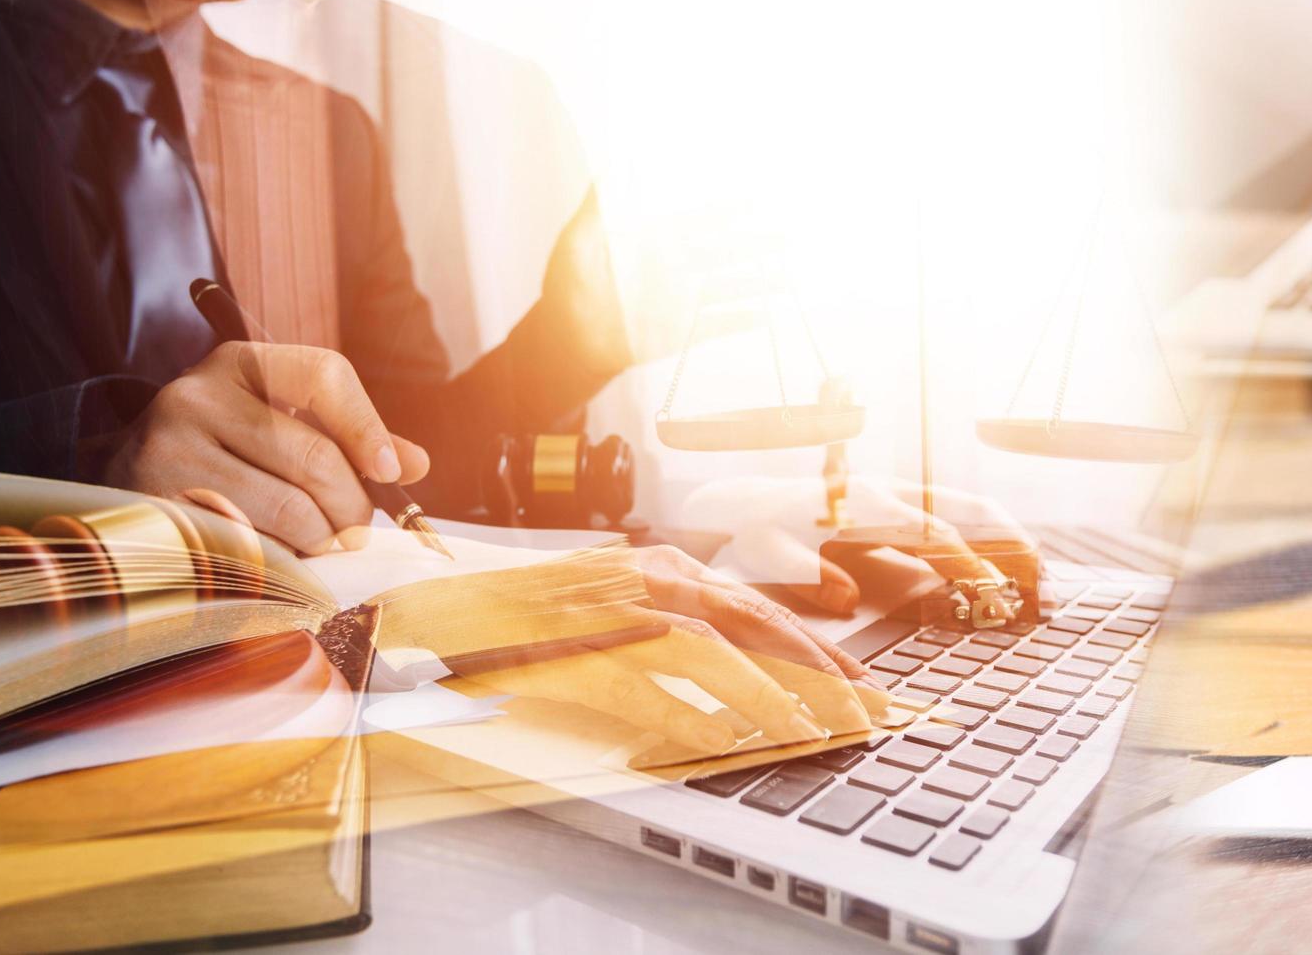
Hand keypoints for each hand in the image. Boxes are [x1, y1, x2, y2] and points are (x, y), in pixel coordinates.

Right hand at [105, 341, 427, 553]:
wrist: (119, 478)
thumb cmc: (222, 450)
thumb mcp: (276, 422)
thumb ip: (346, 437)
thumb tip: (415, 465)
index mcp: (238, 362)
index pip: (325, 373)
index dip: (369, 427)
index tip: (391, 472)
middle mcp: (195, 396)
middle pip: (315, 456)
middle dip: (352, 506)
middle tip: (357, 531)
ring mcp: (167, 452)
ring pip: (288, 511)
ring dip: (320, 541)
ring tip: (317, 545)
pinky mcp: (156, 510)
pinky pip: (250, 548)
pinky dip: (280, 562)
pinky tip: (276, 559)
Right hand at [422, 544, 889, 765]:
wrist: (444, 598)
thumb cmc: (532, 606)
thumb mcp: (620, 599)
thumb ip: (674, 618)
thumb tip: (737, 655)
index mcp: (663, 568)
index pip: (760, 607)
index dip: (817, 647)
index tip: (862, 681)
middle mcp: (649, 580)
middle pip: (755, 626)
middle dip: (819, 672)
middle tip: (867, 713)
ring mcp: (615, 613)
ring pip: (714, 655)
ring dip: (768, 695)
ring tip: (811, 733)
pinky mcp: (578, 651)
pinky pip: (647, 691)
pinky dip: (688, 719)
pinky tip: (724, 744)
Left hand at [671, 475, 1031, 614]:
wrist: (748, 503)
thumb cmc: (758, 534)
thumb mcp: (766, 554)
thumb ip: (804, 573)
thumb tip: (845, 597)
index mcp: (863, 505)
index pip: (928, 531)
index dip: (963, 560)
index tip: (993, 590)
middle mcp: (892, 493)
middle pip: (968, 510)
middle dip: (1012, 544)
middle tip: (1044, 587)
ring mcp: (904, 494)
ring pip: (974, 510)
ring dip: (1015, 541)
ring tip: (1046, 584)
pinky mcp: (908, 505)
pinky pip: (963, 517)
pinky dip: (997, 540)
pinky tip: (1019, 569)